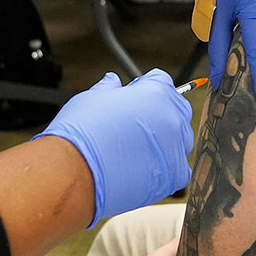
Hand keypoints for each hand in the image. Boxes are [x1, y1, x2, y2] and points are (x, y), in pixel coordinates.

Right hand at [35, 71, 193, 225]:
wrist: (75, 172)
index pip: (162, 81)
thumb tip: (113, 81)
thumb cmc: (81, 133)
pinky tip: (144, 168)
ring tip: (136, 149)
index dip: (145, 88)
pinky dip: (166, 168)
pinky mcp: (174, 175)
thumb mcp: (92, 98)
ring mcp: (176, 147)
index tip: (133, 97)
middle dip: (159, 112)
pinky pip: (180, 168)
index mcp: (156, 92)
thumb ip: (110, 88)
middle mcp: (172, 117)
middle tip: (135, 125)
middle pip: (177, 109)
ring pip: (180, 139)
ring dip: (165, 140)